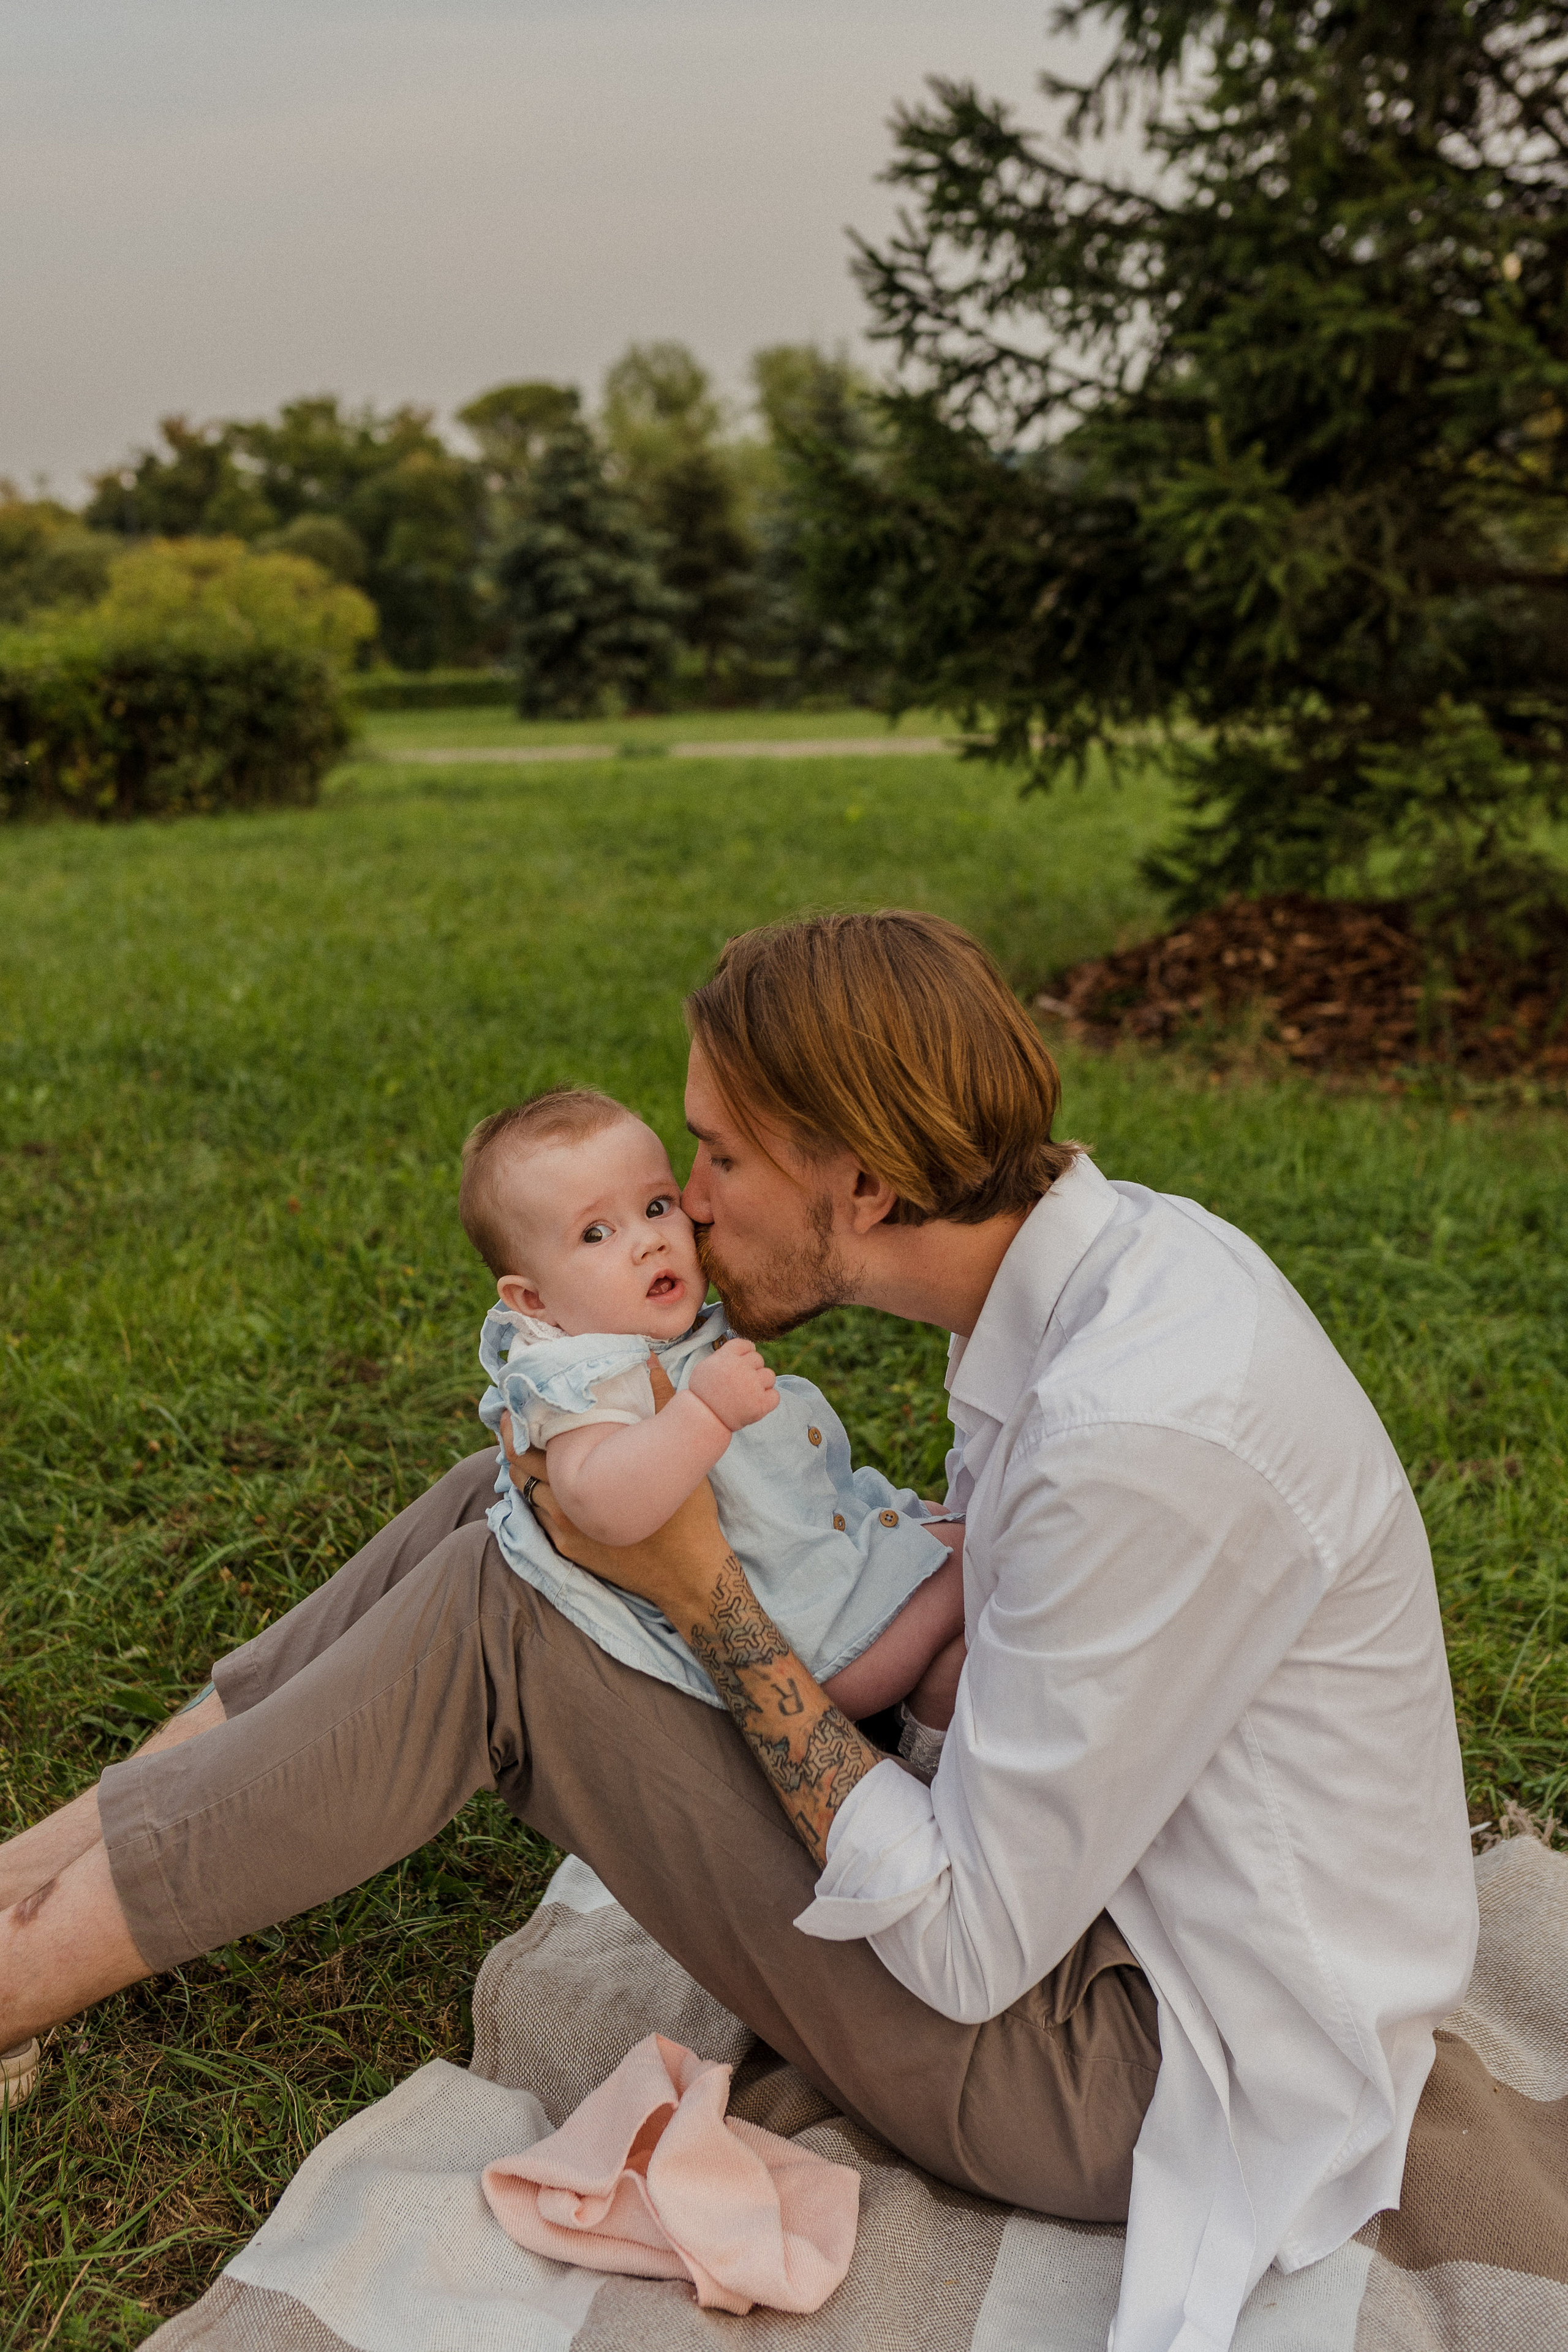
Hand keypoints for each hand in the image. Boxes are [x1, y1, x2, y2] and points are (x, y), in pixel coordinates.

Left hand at [500, 1408, 727, 1623]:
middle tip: (515, 1417)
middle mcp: (565, 1505)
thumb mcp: (673, 1453)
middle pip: (519, 1466)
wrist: (690, 1573)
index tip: (515, 1402)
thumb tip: (648, 1359)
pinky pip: (537, 1518)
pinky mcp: (569, 1550)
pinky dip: (536, 1496)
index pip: (531, 1444)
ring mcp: (564, 1531)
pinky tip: (545, 1482)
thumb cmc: (686, 1513)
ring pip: (525, 1492)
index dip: (519, 1422)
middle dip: (515, 1441)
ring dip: (523, 1469)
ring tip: (528, 1446)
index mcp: (585, 1476)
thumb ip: (660, 1401)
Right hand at [688, 1340, 777, 1431]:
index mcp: (727, 1356)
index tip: (740, 1364)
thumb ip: (725, 1355)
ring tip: (748, 1394)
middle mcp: (741, 1368)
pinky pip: (775, 1395)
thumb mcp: (706, 1367)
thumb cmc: (703, 1393)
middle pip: (758, 1359)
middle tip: (740, 1384)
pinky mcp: (761, 1404)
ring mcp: (752, 1385)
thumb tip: (747, 1349)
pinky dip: (768, 1400)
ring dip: (762, 1384)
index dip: (745, 1354)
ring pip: (770, 1376)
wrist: (703, 1419)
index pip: (746, 1345)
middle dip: (752, 1369)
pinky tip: (755, 1403)